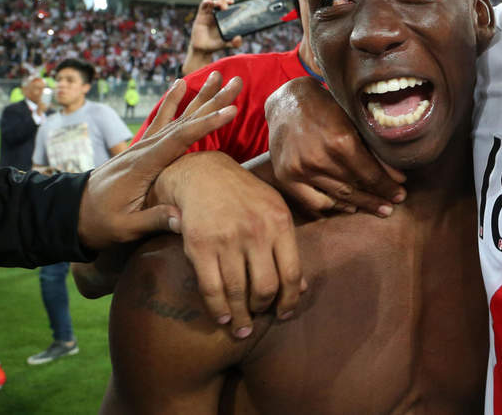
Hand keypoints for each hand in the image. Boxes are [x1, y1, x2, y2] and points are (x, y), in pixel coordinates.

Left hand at [76, 74, 239, 251]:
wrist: (74, 212)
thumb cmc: (102, 222)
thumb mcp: (126, 227)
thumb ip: (155, 219)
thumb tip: (185, 220)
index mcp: (143, 165)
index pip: (180, 139)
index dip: (207, 124)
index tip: (231, 110)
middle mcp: (145, 148)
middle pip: (184, 120)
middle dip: (212, 100)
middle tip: (235, 81)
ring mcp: (143, 145)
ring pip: (177, 116)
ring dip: (199, 96)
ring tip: (217, 75)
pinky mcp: (142, 146)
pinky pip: (162, 119)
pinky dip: (173, 100)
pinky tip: (180, 83)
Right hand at [154, 150, 303, 337]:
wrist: (204, 174)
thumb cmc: (245, 196)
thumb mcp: (275, 210)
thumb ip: (288, 247)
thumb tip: (302, 289)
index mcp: (279, 222)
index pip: (291, 273)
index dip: (289, 300)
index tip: (284, 313)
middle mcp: (255, 232)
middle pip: (265, 287)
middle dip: (264, 309)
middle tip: (260, 316)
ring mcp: (226, 239)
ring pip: (237, 292)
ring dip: (240, 316)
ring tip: (242, 328)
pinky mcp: (199, 246)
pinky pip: (211, 288)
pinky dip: (218, 309)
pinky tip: (223, 317)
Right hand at [183, 0, 241, 74]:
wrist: (202, 49)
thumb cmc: (215, 44)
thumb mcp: (226, 44)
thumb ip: (234, 43)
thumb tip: (239, 38)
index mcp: (225, 19)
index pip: (229, 7)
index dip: (232, 3)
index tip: (234, 2)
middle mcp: (218, 14)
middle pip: (222, 3)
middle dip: (224, 2)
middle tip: (226, 7)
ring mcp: (209, 14)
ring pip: (213, 2)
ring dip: (216, 1)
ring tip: (218, 4)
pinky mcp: (201, 15)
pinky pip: (203, 6)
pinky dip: (206, 2)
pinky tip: (209, 2)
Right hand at [266, 77, 405, 215]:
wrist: (289, 102)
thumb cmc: (327, 108)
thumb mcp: (355, 122)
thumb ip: (375, 151)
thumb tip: (399, 178)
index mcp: (340, 141)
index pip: (371, 174)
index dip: (387, 187)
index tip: (400, 195)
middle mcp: (319, 158)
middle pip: (355, 188)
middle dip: (376, 199)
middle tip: (390, 208)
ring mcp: (300, 169)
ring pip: (337, 197)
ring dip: (359, 204)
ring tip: (375, 208)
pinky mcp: (285, 176)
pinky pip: (314, 201)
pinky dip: (333, 206)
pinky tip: (349, 206)